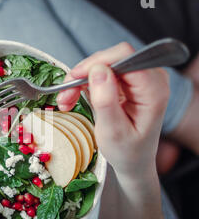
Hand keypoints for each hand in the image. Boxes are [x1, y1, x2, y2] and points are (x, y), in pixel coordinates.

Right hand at [57, 42, 169, 176]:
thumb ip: (106, 100)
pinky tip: (74, 98)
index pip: (124, 58)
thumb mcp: (112, 132)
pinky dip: (84, 84)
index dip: (96, 63)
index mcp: (154, 90)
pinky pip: (101, 72)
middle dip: (84, 74)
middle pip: (112, 58)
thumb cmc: (126, 151)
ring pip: (103, 64)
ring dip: (80, 80)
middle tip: (65, 95)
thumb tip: (98, 70)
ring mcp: (139, 78)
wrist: (133, 160)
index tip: (73, 79)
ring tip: (66, 101)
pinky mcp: (127, 80)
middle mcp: (150, 78)